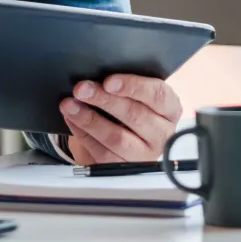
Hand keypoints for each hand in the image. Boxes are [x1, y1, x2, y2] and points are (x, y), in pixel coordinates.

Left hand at [59, 74, 182, 164]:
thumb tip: (99, 73)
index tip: (108, 81)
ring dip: (89, 119)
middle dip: (104, 100)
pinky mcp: (125, 169)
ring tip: (70, 105)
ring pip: (116, 138)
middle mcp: (162, 133)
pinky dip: (84, 134)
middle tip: (81, 89)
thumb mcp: (140, 94)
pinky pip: (102, 153)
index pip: (157, 95)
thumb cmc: (136, 107)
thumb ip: (128, 85)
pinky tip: (73, 120)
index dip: (133, 86)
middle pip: (134, 115)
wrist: (132, 139)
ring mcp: (145, 155)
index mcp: (170, 109)